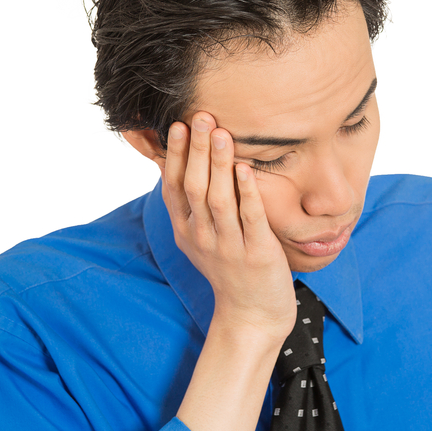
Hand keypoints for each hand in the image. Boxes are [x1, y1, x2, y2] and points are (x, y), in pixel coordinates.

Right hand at [162, 112, 296, 341]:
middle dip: (197, 150)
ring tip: (221, 133)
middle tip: (200, 116)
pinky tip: (247, 169)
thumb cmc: (230, 267)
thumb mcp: (201, 236)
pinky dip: (246, 193)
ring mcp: (228, 247)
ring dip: (219, 164)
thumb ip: (191, 204)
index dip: (175, 155)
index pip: (174, 186)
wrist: (252, 315)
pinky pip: (250, 220)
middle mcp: (202, 237)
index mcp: (186, 230)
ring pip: (218, 200)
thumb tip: (175, 162)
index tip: (178, 123)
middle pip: (195, 187)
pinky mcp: (256, 255)